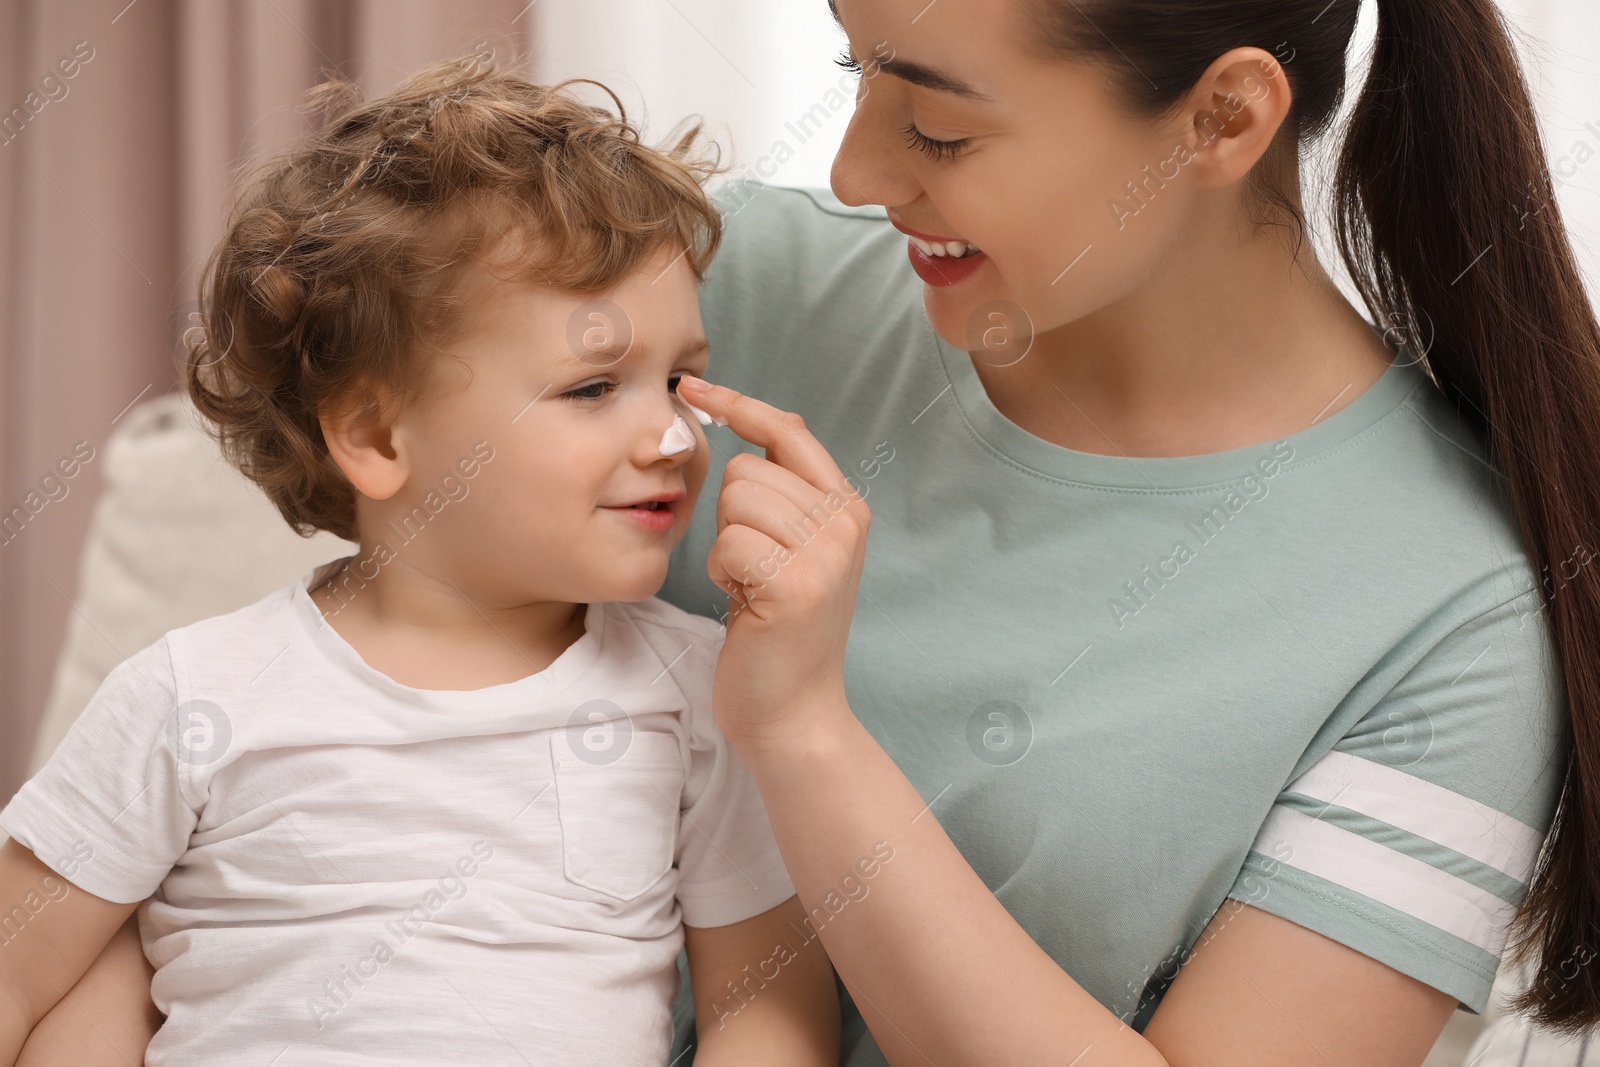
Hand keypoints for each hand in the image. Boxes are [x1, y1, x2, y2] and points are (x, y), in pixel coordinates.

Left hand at [676, 376, 867, 755]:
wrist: (793, 713)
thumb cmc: (777, 634)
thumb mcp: (793, 551)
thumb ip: (783, 493)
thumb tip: (744, 422)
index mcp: (846, 507)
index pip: (788, 429)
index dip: (738, 405)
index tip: (691, 386)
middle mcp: (845, 522)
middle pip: (748, 467)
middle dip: (730, 515)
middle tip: (753, 568)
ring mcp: (827, 552)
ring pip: (736, 499)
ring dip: (727, 545)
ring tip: (751, 586)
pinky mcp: (796, 583)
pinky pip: (730, 541)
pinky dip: (725, 573)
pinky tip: (745, 604)